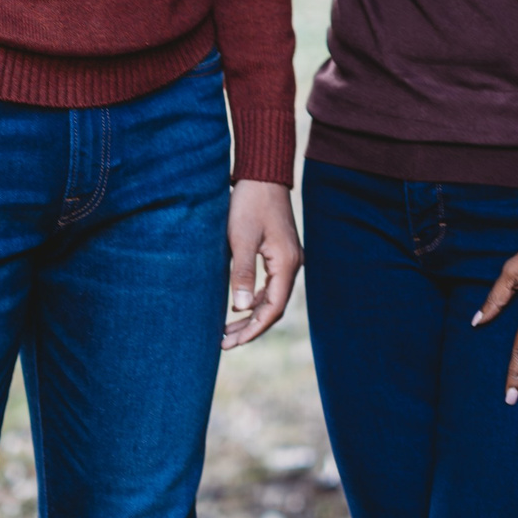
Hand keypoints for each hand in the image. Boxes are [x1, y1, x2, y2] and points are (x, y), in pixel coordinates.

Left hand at [222, 180, 301, 348]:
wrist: (262, 174)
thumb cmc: (250, 203)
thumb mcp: (241, 239)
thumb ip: (242, 274)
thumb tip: (239, 309)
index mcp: (286, 263)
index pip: (273, 308)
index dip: (253, 329)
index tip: (232, 343)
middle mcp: (292, 263)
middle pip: (274, 307)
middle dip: (250, 327)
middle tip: (224, 343)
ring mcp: (288, 258)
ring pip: (272, 297)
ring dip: (251, 315)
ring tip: (227, 330)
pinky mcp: (280, 252)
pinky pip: (270, 285)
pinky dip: (254, 299)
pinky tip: (238, 305)